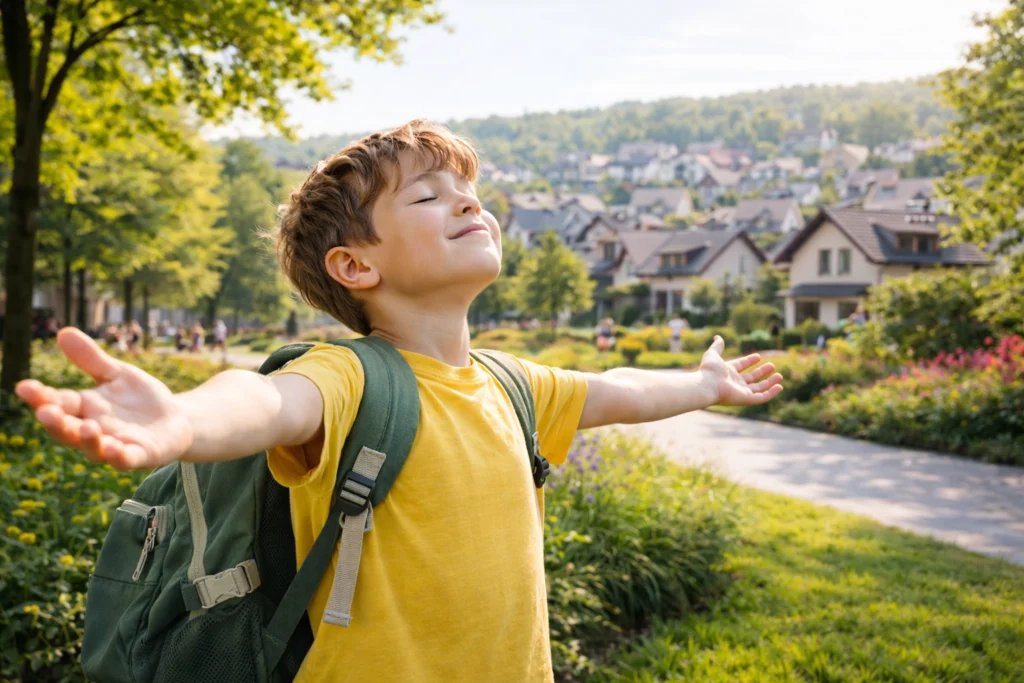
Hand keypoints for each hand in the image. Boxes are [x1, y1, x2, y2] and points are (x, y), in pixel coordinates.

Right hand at [15, 328, 192, 469]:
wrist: (175, 420)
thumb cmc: (139, 398)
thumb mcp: (117, 374)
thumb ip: (91, 359)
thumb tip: (63, 332)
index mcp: (84, 408)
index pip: (56, 402)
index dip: (40, 397)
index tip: (24, 387)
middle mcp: (93, 430)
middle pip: (66, 430)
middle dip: (55, 422)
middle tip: (45, 412)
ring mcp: (114, 445)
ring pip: (92, 449)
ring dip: (88, 440)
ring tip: (87, 427)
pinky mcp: (139, 455)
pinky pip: (125, 460)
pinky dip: (118, 457)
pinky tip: (116, 448)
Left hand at [699, 336, 783, 406]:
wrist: (708, 385)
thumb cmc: (709, 370)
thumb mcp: (713, 354)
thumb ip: (717, 346)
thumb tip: (717, 337)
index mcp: (727, 372)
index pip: (740, 366)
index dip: (749, 361)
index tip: (758, 356)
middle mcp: (735, 383)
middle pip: (751, 378)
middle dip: (762, 372)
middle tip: (772, 366)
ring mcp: (741, 392)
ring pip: (759, 388)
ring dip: (769, 383)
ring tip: (779, 376)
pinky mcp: (747, 399)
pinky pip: (762, 397)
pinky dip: (771, 393)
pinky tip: (779, 387)